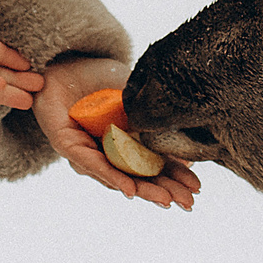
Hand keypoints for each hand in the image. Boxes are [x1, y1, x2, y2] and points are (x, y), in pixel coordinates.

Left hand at [33, 56, 200, 211]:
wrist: (65, 59)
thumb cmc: (99, 77)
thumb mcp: (135, 94)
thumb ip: (152, 112)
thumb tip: (184, 129)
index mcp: (125, 142)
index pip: (153, 164)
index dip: (175, 176)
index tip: (196, 188)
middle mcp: (106, 153)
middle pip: (138, 177)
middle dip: (164, 191)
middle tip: (188, 203)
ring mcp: (87, 152)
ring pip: (117, 176)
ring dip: (143, 190)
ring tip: (167, 200)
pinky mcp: (66, 144)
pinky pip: (90, 162)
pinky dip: (111, 175)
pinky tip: (129, 189)